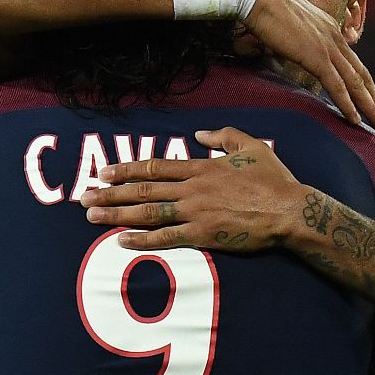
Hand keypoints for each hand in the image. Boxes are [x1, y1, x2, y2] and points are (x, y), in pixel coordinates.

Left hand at [80, 127, 310, 251]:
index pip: (155, 167)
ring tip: (92, 215)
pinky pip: (166, 237)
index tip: (104, 172)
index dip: (127, 169)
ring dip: (117, 214)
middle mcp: (192, 188)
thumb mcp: (251, 146)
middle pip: (143, 189)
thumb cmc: (274, 179)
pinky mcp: (203, 235)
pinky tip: (121, 240)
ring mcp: (196, 212)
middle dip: (110, 193)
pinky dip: (142, 238)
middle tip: (84, 196)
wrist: (289, 210)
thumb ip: (223, 135)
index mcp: (201, 167)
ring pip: (147, 212)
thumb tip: (199, 134)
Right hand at [242, 0, 374, 130]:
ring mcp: (328, 47)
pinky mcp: (317, 57)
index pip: (353, 62)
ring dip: (370, 107)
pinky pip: (337, 86)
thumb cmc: (265, 7)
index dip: (364, 84)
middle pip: (362, 74)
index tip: (371, 100)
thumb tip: (292, 49)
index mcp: (329, 28)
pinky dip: (348, 104)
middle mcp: (334, 37)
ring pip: (356, 83)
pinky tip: (355, 119)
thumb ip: (297, 39)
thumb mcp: (288, 24)